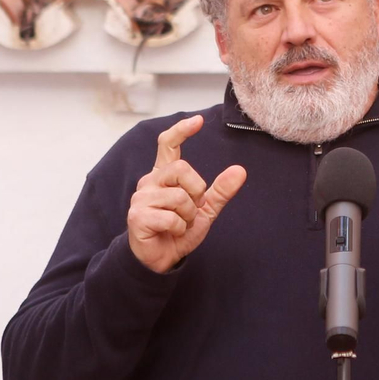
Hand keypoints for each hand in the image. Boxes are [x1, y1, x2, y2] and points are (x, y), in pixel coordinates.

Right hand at [127, 115, 246, 273]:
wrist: (161, 259)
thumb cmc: (178, 230)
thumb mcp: (205, 210)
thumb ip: (220, 191)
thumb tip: (240, 171)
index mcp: (163, 176)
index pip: (167, 144)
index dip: (181, 130)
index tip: (199, 120)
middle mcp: (149, 182)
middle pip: (182, 170)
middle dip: (196, 192)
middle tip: (190, 211)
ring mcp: (141, 199)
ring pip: (179, 197)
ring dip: (187, 216)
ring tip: (179, 225)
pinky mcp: (137, 216)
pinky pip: (171, 218)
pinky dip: (179, 229)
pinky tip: (170, 233)